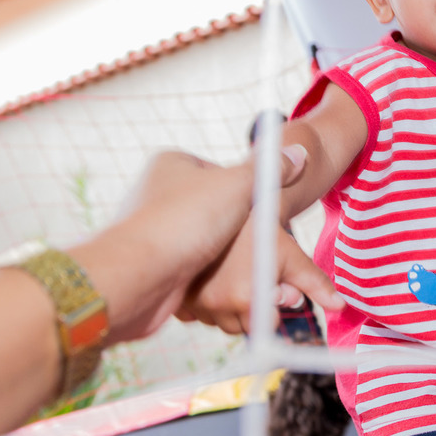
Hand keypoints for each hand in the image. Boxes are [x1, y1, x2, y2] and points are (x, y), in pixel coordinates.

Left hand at [77, 145, 334, 343]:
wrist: (136, 280)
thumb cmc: (184, 224)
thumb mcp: (238, 186)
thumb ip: (269, 170)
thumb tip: (298, 153)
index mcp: (173, 164)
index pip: (222, 171)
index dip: (247, 192)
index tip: (260, 211)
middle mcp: (159, 193)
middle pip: (219, 209)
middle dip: (240, 229)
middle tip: (257, 243)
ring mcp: (155, 229)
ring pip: (208, 241)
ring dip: (225, 256)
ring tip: (238, 265)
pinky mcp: (155, 263)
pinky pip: (194, 266)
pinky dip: (208, 275)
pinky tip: (216, 281)